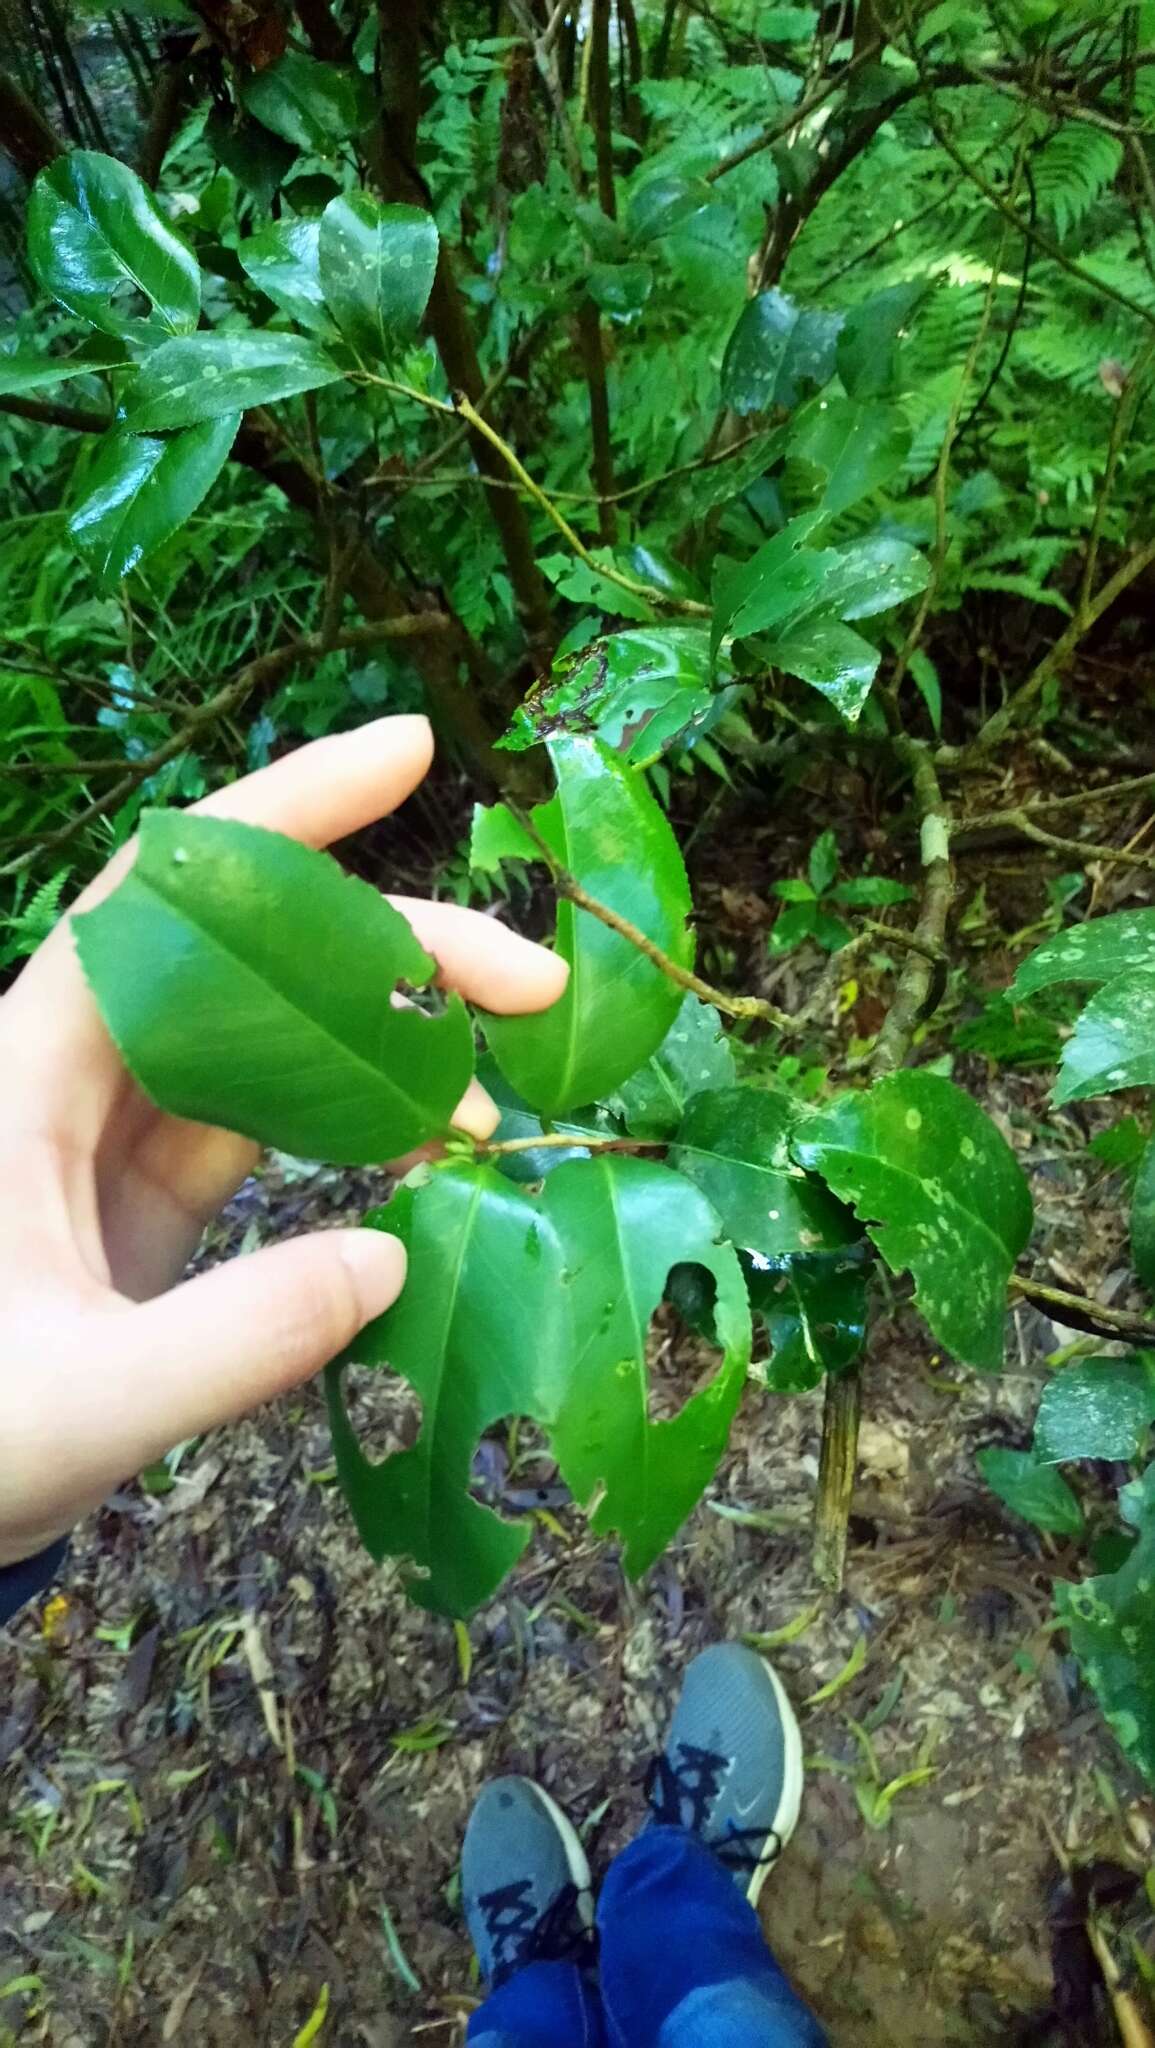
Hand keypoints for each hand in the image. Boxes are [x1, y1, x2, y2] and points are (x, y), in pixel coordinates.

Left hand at [0, 716, 565, 1567]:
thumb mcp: (85, 1403)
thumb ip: (236, 1343)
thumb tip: (394, 1258)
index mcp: (30, 1075)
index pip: (165, 894)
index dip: (285, 808)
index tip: (408, 751)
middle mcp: (79, 1072)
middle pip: (250, 954)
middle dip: (394, 945)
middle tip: (533, 983)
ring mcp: (119, 1128)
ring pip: (271, 1030)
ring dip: (386, 1033)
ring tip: (501, 1074)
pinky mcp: (149, 1187)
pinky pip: (270, 1113)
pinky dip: (357, 1116)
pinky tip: (433, 1142)